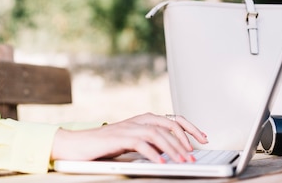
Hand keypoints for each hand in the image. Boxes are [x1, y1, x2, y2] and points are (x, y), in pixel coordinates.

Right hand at [50, 113, 208, 163]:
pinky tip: (161, 163)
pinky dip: (154, 154)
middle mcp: (137, 120)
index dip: (189, 127)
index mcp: (142, 120)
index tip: (203, 138)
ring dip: (173, 148)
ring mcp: (127, 127)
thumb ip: (148, 142)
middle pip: (168, 123)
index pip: (172, 118)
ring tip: (183, 162)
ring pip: (157, 133)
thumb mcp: (131, 143)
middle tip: (194, 154)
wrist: (78, 144)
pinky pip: (140, 143)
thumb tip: (170, 151)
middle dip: (185, 138)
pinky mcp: (118, 137)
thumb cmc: (103, 145)